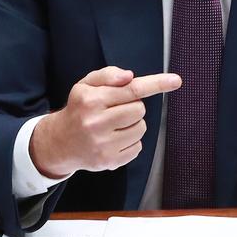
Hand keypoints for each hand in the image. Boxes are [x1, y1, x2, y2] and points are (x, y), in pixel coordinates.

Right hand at [30, 66, 180, 179]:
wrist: (60, 142)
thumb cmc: (79, 109)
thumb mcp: (86, 85)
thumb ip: (108, 75)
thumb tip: (129, 77)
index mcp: (91, 100)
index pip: (132, 90)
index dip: (156, 84)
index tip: (176, 81)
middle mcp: (96, 123)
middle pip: (140, 109)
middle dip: (133, 107)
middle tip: (116, 110)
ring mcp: (102, 144)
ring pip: (141, 128)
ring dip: (133, 124)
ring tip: (114, 125)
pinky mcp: (108, 161)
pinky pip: (137, 147)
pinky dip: (130, 142)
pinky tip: (113, 139)